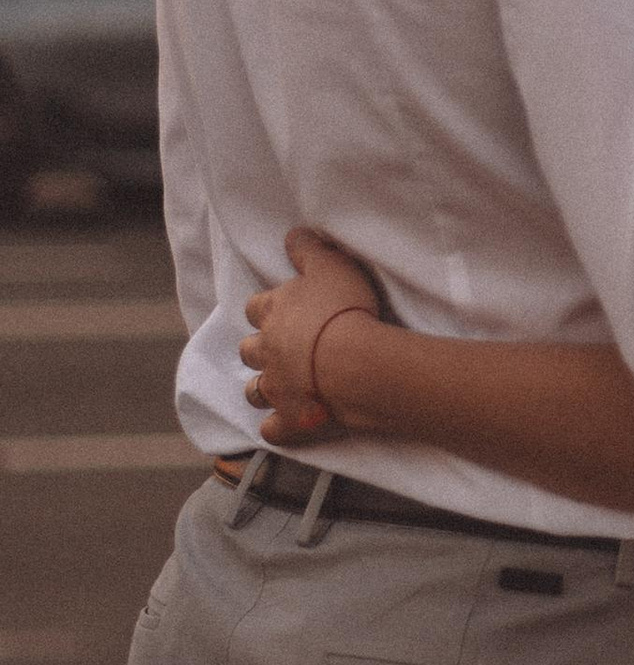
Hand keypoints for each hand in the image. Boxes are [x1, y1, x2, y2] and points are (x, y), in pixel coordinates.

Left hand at [242, 230, 389, 446]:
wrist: (352, 362)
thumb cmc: (342, 308)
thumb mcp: (329, 264)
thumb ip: (307, 249)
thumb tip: (291, 233)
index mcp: (272, 312)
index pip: (256, 307)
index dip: (265, 309)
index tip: (277, 310)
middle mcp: (266, 351)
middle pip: (249, 350)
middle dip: (259, 350)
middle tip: (278, 349)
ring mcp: (275, 388)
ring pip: (254, 391)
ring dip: (262, 388)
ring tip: (277, 388)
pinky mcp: (288, 421)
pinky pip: (272, 431)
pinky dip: (275, 429)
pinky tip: (283, 427)